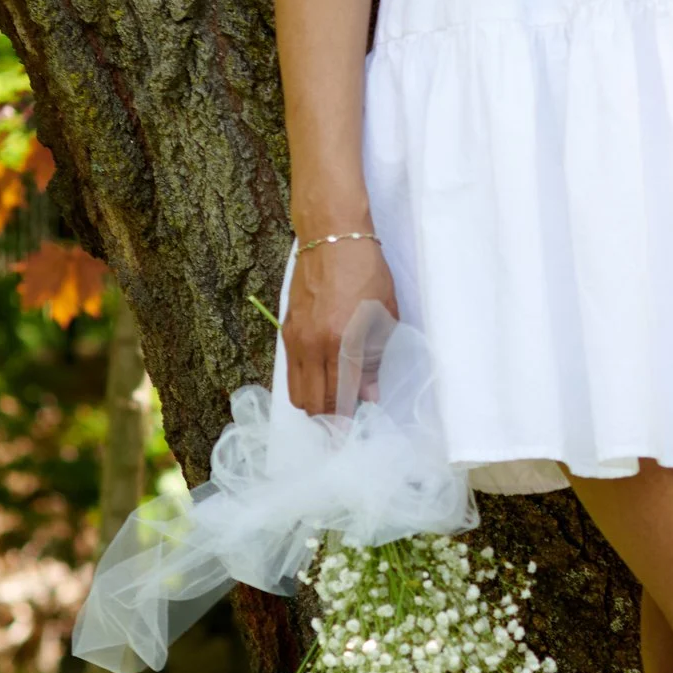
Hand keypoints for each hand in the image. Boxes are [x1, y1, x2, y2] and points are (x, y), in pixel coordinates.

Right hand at [285, 231, 398, 416]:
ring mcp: (297, 339)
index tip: (353, 434)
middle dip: (331, 419)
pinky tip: (321, 382)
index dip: (347, 421)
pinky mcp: (287, 331)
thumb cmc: (367, 272)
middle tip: (346, 421)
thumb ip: (375, 359)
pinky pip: (291, 373)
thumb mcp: (385, 315)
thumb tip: (370, 394)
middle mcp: (316, 345)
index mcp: (345, 342)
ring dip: (315, 405)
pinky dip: (304, 385)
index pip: (342, 397)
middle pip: (315, 403)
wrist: (332, 237)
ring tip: (334, 404)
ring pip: (298, 393)